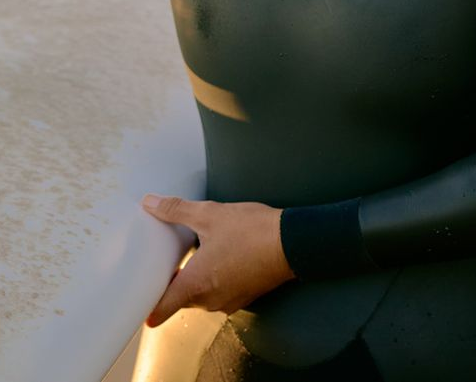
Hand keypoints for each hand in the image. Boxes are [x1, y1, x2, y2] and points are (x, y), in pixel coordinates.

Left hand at [142, 194, 294, 326]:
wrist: (293, 241)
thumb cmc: (251, 230)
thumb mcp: (210, 214)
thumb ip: (176, 210)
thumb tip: (150, 203)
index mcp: (195, 284)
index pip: (159, 311)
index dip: (147, 306)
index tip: (143, 295)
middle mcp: (208, 300)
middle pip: (181, 299)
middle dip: (178, 281)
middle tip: (179, 257)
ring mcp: (228, 301)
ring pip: (203, 296)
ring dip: (201, 279)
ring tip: (207, 253)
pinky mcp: (245, 297)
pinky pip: (222, 293)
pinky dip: (221, 280)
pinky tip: (229, 257)